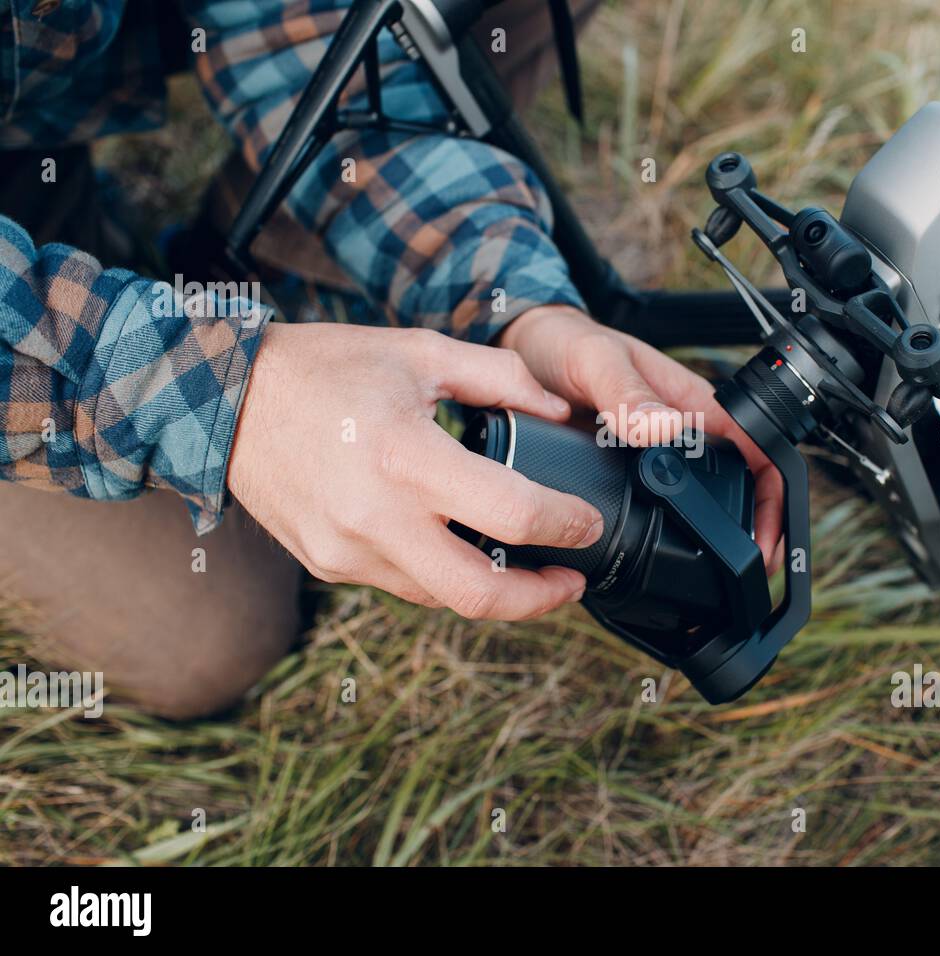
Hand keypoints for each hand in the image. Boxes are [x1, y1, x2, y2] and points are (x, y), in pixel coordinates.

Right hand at [227, 322, 604, 619]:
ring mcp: (347, 549)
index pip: (512, 515)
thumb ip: (501, 377)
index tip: (589, 524)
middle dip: (541, 600)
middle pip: (479, 594)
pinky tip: (465, 551)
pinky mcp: (328, 564)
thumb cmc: (326, 368)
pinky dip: (444, 577)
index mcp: (405, 455)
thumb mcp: (421, 351)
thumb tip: (560, 408)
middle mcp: (375, 516)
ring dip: (494, 593)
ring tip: (527, 567)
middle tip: (573, 582)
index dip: (567, 527)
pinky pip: (404, 586)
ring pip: (442, 598)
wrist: (225, 400)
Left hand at [500, 305, 783, 571]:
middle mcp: (679, 433)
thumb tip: (665, 425)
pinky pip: (654, 508)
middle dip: (749, 529)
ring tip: (709, 577)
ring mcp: (654, 457)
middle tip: (746, 572)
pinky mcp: (623, 473)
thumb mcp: (594, 360)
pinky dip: (661, 533)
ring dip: (709, 537)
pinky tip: (650, 557)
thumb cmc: (565, 341)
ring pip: (696, 503)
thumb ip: (625, 392)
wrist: (524, 347)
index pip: (755, 449)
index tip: (766, 536)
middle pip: (734, 486)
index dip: (772, 495)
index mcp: (690, 405)